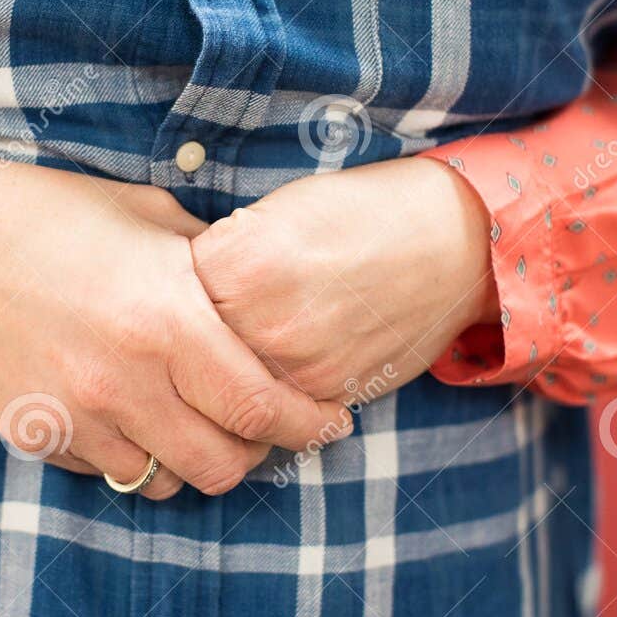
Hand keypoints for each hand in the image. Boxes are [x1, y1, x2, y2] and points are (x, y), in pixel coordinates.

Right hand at [0, 138, 351, 499]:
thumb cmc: (56, 215)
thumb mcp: (151, 219)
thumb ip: (216, 267)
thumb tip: (272, 296)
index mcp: (167, 318)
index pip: (264, 407)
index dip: (310, 425)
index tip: (330, 421)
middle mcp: (125, 379)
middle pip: (225, 463)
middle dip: (262, 453)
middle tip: (270, 429)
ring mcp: (78, 416)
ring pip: (167, 480)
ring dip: (197, 459)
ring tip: (203, 424)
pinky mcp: (40, 436)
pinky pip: (111, 470)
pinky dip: (137, 454)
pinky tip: (137, 414)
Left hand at [190, 157, 496, 403]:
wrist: (450, 243)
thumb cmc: (361, 213)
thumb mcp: (277, 211)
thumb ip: (223, 255)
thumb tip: (182, 290)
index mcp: (238, 264)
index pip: (165, 295)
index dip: (170, 289)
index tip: (180, 283)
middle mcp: (260, 321)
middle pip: (188, 351)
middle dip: (190, 342)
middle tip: (200, 328)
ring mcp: (293, 365)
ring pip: (225, 389)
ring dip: (223, 377)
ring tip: (236, 350)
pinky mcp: (326, 393)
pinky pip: (273, 405)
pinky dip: (267, 392)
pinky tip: (276, 365)